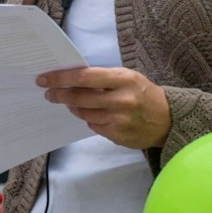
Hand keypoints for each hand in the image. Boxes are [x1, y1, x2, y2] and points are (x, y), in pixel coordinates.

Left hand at [36, 66, 171, 148]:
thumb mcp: (128, 78)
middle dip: (59, 95)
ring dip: (74, 107)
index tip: (44, 79)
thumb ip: (103, 78)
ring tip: (72, 103)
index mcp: (123, 79)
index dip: (61, 78)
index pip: (84, 77)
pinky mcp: (117, 135)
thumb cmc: (143, 94)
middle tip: (49, 93)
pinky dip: (90, 119)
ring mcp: (118, 120)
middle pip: (79, 98)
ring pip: (83, 113)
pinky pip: (93, 126)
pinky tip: (95, 114)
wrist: (168, 120)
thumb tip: (71, 79)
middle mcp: (121, 99)